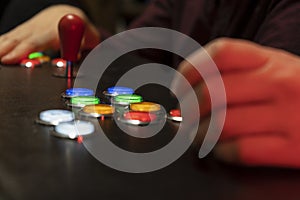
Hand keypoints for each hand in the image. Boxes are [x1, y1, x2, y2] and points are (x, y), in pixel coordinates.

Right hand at [0, 5, 99, 63]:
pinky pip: (10, 37)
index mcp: (54, 30)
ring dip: (2, 47)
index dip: (24, 50)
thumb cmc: (80, 27)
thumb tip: (77, 59)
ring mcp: (29, 29)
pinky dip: (2, 43)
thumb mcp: (90, 37)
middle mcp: (39, 28)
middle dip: (8, 50)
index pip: (36, 42)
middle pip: (20, 39)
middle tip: (0, 61)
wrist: (67, 13)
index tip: (12, 57)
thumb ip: (84, 48)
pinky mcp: (24, 32)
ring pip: (13, 37)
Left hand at [173, 38, 299, 167]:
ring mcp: (288, 115)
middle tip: (182, 119)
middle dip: (188, 109)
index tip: (179, 87)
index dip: (190, 70)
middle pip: (213, 91)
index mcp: (271, 60)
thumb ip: (239, 74)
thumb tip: (191, 89)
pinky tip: (223, 150)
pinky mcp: (294, 148)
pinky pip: (242, 150)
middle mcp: (279, 83)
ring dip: (200, 134)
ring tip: (198, 136)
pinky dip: (223, 152)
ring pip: (222, 123)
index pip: (220, 53)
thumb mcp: (274, 70)